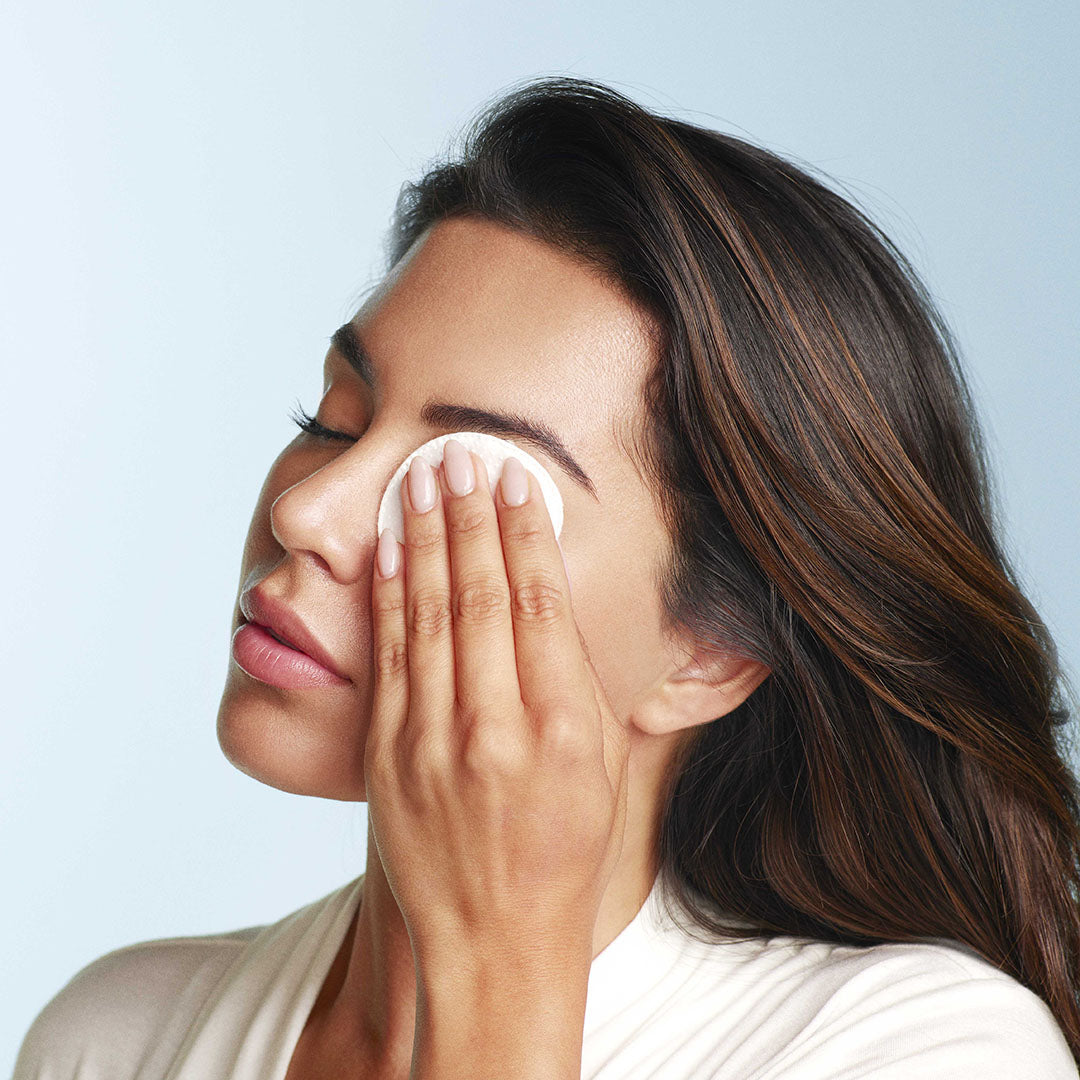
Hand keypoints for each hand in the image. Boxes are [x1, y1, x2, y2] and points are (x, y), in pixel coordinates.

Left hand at [365, 438, 629, 970]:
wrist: (492, 942)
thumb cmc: (561, 851)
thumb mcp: (599, 767)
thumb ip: (579, 681)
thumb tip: (554, 595)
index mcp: (560, 728)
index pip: (538, 602)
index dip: (525, 531)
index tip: (515, 478)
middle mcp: (494, 727)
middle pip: (477, 594)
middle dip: (467, 514)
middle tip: (460, 452)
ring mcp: (431, 742)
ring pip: (425, 614)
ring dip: (421, 538)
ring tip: (420, 478)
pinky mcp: (387, 756)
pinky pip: (388, 658)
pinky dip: (387, 596)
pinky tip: (388, 549)